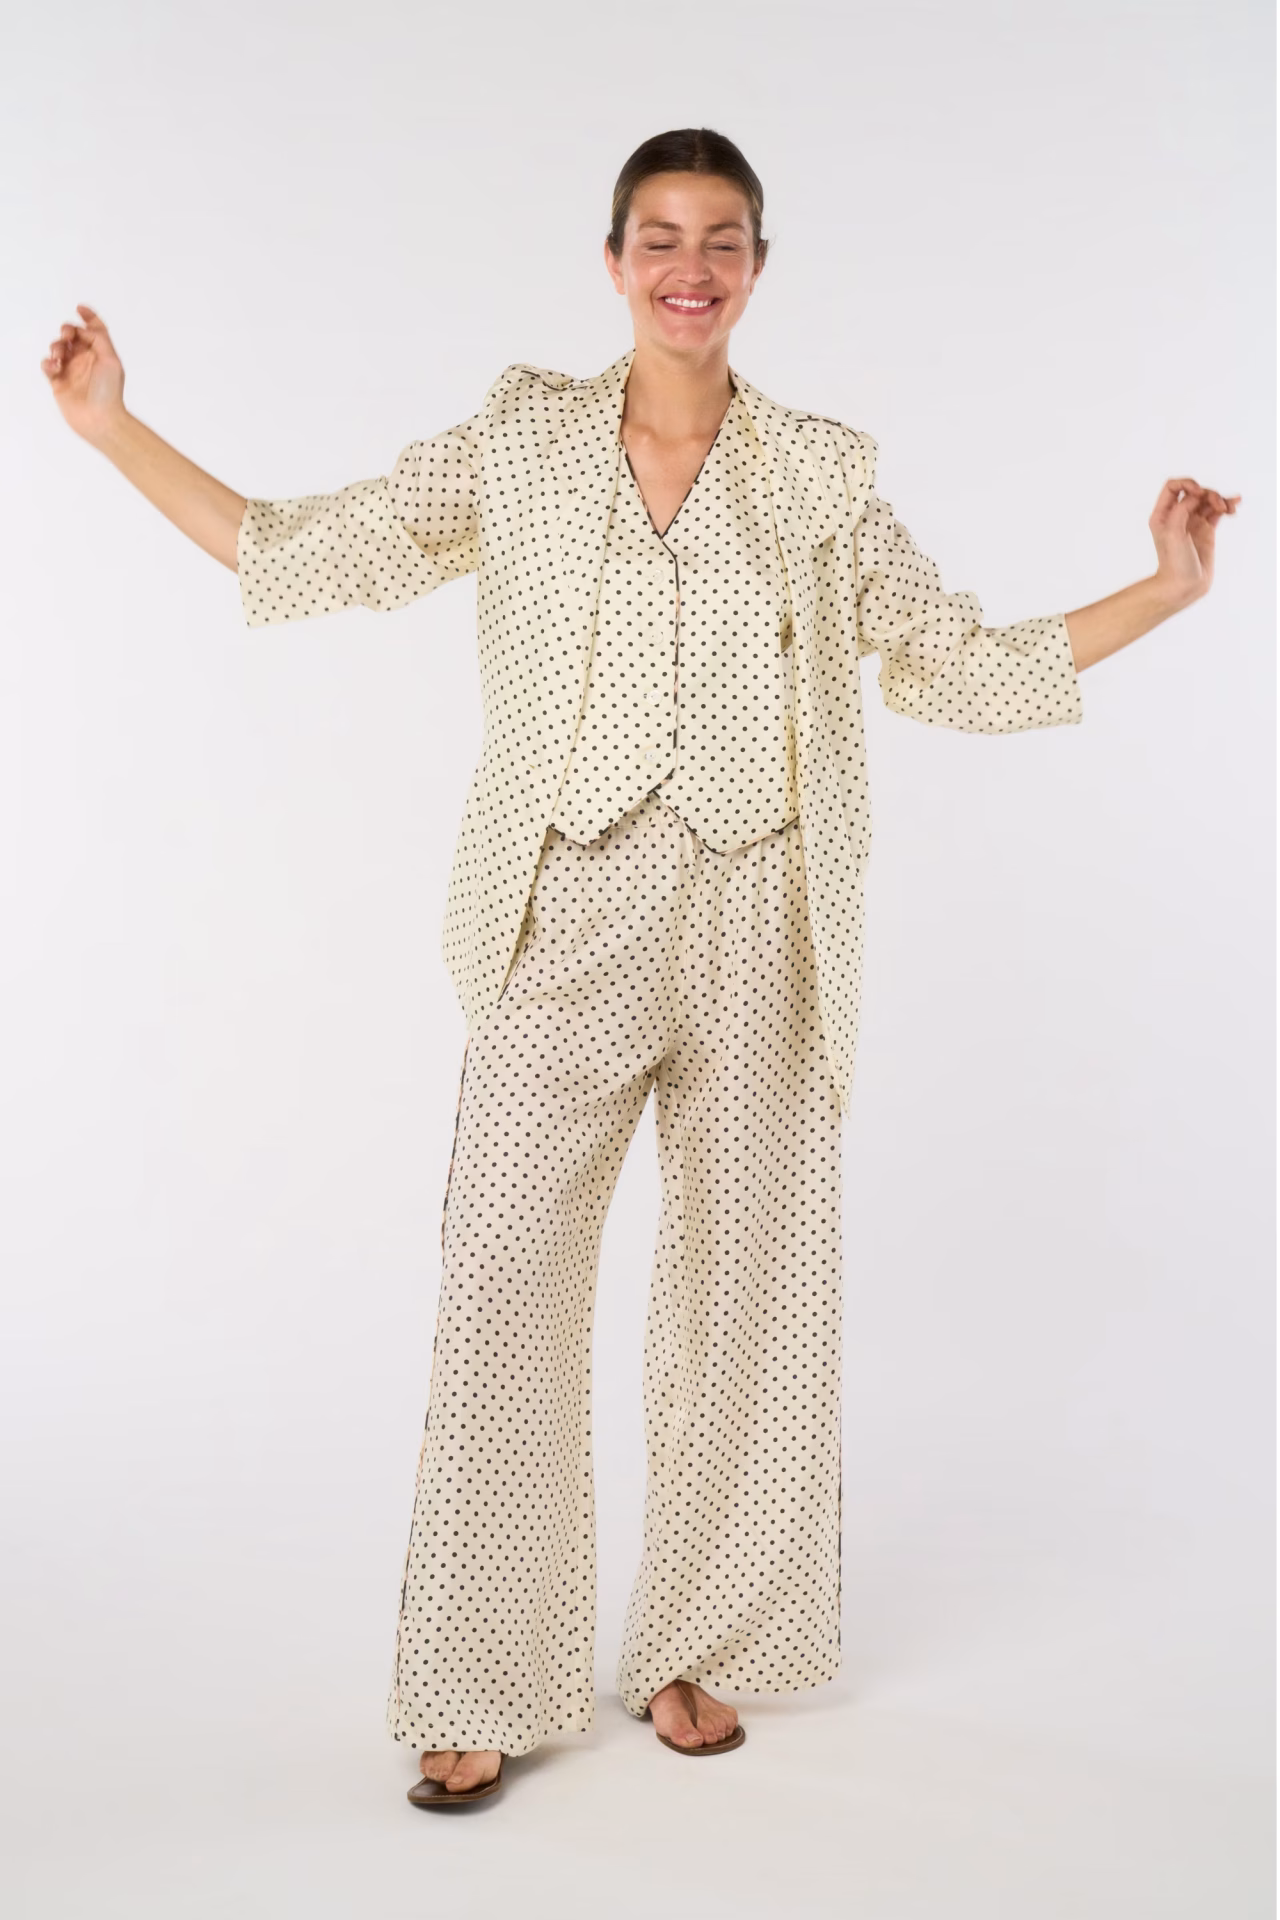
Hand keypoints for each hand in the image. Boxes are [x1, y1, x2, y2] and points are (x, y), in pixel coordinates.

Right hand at [40, 303, 126, 442]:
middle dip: (67, 331)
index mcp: (101, 353)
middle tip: (67, 336)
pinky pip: (48, 365)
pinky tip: (55, 367)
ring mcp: (72, 370)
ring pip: (58, 348)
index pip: (95, 330)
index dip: (88, 317)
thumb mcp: (110, 359)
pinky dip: (48, 363)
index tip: (80, 308)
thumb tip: (83, 330)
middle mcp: (86, 360)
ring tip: (60, 356)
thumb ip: (98, 338)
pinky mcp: (59, 382)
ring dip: (56, 346)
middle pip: (72, 336)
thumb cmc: (109, 392)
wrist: (100, 419)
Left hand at [1149, 476, 1240, 607]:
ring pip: (1208, 501)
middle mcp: (1177, 516)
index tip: (1199, 494)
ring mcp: (1192, 523)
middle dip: (1209, 494)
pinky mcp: (1206, 530)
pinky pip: (1217, 512)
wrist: (1184, 585)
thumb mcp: (1173, 532)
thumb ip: (1182, 509)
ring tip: (1229, 508)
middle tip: (1218, 505)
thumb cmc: (1174, 563)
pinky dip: (1226, 506)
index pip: (1173, 487)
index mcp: (1163, 514)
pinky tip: (1234, 505)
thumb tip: (1197, 497)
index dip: (1188, 484)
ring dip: (1220, 499)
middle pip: (1195, 492)